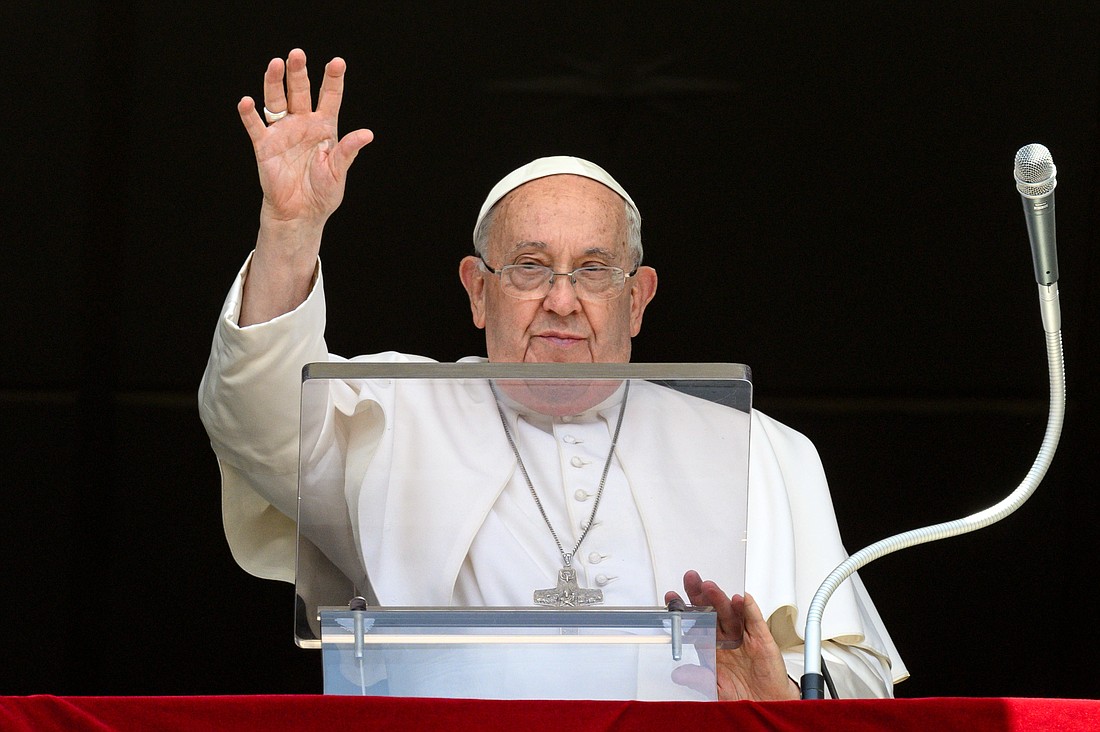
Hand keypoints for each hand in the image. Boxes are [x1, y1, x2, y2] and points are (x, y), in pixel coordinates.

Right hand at [239, 48, 373, 230]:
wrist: (300, 214)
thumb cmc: (322, 193)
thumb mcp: (338, 171)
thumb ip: (348, 151)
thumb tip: (367, 134)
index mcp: (325, 127)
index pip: (329, 97)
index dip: (333, 79)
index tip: (337, 62)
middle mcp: (303, 123)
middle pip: (300, 91)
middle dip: (299, 73)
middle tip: (297, 54)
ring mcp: (283, 132)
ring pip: (276, 100)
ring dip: (274, 82)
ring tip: (275, 64)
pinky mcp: (265, 145)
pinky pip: (255, 126)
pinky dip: (250, 114)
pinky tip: (247, 102)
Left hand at [665, 570, 798, 700]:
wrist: (766, 704)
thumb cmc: (741, 695)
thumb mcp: (714, 689)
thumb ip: (698, 679)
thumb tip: (678, 673)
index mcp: (711, 645)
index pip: (695, 622)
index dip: (683, 609)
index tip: (671, 597)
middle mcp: (725, 637)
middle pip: (711, 610)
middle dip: (699, 594)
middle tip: (691, 579)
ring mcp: (743, 636)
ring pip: (730, 613)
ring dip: (720, 599)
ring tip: (710, 588)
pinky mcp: (761, 639)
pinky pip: (754, 621)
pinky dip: (749, 609)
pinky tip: (742, 599)